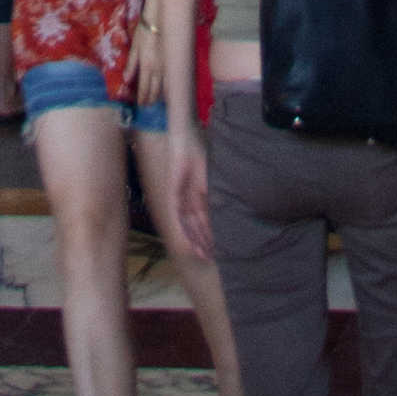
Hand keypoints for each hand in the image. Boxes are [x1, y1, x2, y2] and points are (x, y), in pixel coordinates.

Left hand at [171, 137, 213, 264]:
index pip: (202, 220)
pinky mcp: (172, 193)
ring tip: (204, 254)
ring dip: (196, 240)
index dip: (209, 235)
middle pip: (195, 227)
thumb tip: (224, 210)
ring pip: (188, 225)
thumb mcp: (207, 177)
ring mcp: (179, 197)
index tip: (217, 249)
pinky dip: (185, 229)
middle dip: (203, 242)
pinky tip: (190, 241)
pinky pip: (178, 215)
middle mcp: (185, 200)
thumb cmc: (196, 151)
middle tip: (212, 258)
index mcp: (193, 195)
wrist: (182, 138)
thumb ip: (211, 195)